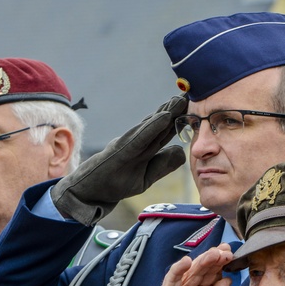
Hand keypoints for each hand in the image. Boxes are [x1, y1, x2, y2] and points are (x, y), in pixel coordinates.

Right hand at [51, 95, 188, 225]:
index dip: (179, 120)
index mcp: (144, 148)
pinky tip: (164, 117)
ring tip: (179, 99)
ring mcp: (128, 144)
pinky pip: (139, 138)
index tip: (195, 107)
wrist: (89, 192)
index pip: (165, 132)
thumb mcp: (145, 177)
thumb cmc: (116, 183)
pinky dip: (152, 127)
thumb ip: (162, 165)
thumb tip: (181, 150)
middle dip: (175, 110)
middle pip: (159, 124)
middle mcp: (136, 141)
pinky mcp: (120, 151)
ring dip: (166, 112)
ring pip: (150, 126)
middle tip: (191, 94)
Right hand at [146, 245, 235, 285]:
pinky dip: (177, 270)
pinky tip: (187, 262)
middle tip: (226, 251)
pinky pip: (171, 281)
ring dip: (202, 261)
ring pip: (191, 272)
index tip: (232, 255)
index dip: (223, 264)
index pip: (214, 274)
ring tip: (214, 254)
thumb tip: (227, 279)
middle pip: (204, 270)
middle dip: (215, 258)